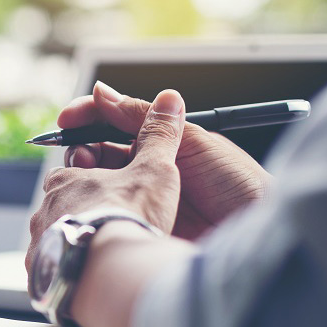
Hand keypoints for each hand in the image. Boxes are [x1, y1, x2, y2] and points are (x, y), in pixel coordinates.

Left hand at [27, 90, 184, 269]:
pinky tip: (91, 276)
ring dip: (79, 241)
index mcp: (64, 180)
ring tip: (107, 253)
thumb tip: (169, 100)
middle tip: (116, 221)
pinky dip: (70, 269)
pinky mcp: (41, 274)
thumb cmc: (129, 216)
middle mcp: (44, 210)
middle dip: (87, 209)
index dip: (97, 174)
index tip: (117, 186)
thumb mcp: (154, 169)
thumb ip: (159, 135)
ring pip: (58, 237)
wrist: (109, 271)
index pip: (76, 169)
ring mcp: (39, 243)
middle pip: (65, 204)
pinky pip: (53, 269)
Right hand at [58, 82, 272, 238]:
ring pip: (100, 181)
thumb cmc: (237, 183)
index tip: (67, 120)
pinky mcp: (142, 225)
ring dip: (86, 175)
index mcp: (163, 143)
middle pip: (101, 152)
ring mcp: (144, 198)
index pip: (116, 122)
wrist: (259, 232)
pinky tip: (90, 203)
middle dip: (82, 148)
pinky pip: (111, 212)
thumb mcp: (192, 139)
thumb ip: (144, 119)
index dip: (90, 117)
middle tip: (78, 154)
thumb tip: (104, 93)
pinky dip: (94, 206)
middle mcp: (150, 168)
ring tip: (85, 176)